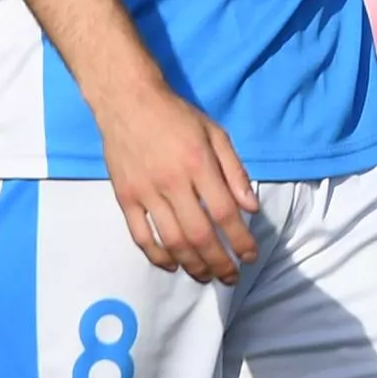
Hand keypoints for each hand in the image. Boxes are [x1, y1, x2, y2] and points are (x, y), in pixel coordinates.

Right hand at [96, 81, 259, 284]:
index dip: (240, 240)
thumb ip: (235, 171)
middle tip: (231, 276)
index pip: (225, 213)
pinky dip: (157, 256)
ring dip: (192, 265)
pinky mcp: (124, 197)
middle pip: (200, 234)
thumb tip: (251, 207)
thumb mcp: (215, 133)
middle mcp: (172, 182)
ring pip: (172, 240)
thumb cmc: (176, 116)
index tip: (250, 256)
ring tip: (206, 276)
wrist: (127, 101)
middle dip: (219, 262)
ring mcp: (145, 192)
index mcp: (198, 164)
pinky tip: (173, 265)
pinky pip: (140, 236)